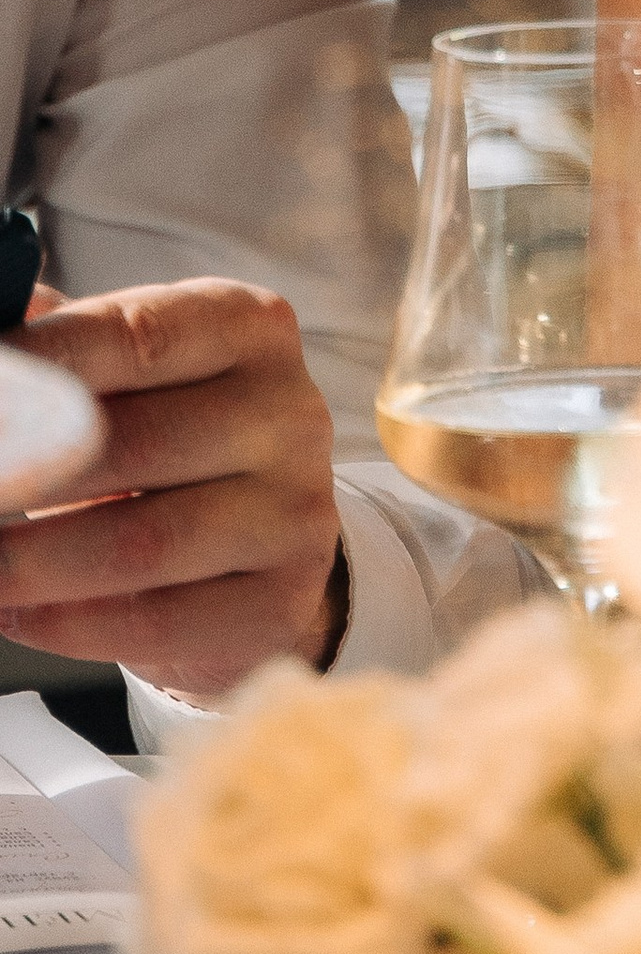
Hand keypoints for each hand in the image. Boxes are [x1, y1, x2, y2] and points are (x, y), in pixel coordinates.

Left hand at [2, 281, 342, 689]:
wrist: (255, 538)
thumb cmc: (165, 435)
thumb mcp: (126, 372)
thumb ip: (58, 342)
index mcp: (248, 329)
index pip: (135, 338)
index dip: (40, 366)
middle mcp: (291, 413)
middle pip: (130, 444)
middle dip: (22, 472)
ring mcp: (298, 511)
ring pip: (142, 543)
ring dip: (31, 563)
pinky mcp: (282, 600)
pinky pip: (160, 621)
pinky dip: (69, 624)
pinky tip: (16, 613)